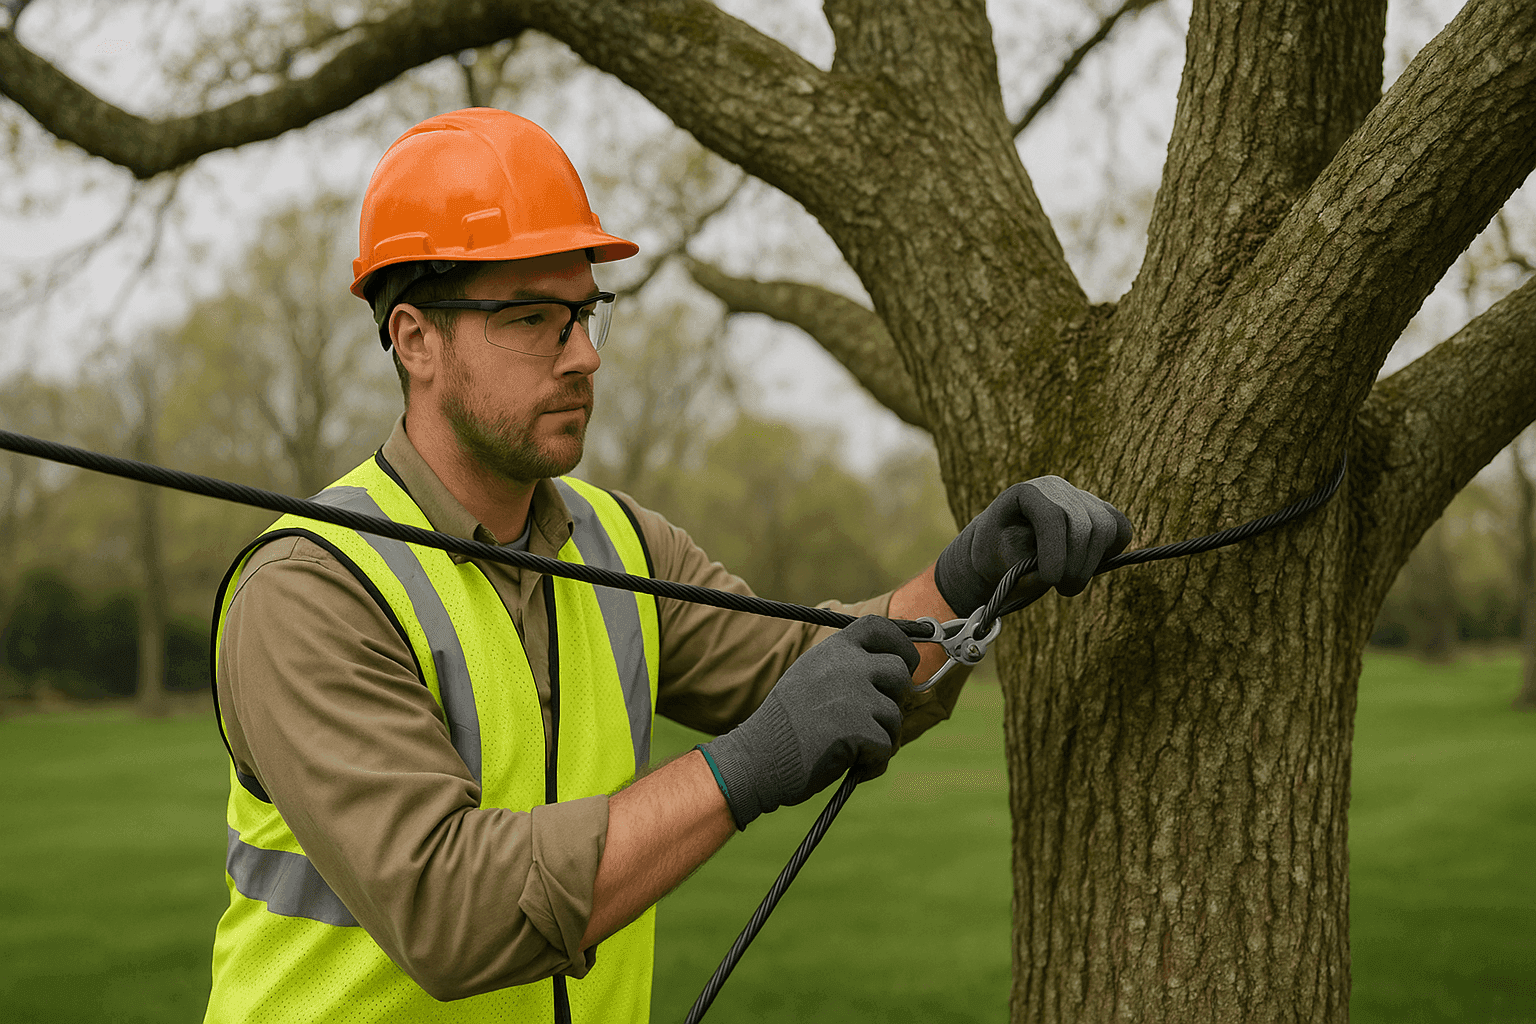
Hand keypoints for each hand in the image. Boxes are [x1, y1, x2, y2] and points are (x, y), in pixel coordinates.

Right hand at [699, 616, 919, 829]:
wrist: (757, 757)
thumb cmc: (785, 724)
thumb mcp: (810, 677)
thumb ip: (845, 668)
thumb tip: (895, 671)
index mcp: (832, 650)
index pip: (879, 627)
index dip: (900, 643)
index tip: (905, 662)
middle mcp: (846, 665)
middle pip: (899, 671)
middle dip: (895, 698)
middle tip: (876, 718)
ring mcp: (853, 696)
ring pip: (895, 715)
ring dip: (882, 736)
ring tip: (852, 748)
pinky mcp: (859, 729)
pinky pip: (886, 746)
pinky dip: (873, 762)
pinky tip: (850, 765)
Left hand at [934, 476, 1131, 615]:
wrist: (1004, 547)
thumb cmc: (998, 555)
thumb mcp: (997, 562)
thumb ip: (1024, 566)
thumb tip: (1058, 570)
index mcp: (1025, 493)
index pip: (1051, 516)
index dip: (1055, 550)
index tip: (1051, 581)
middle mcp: (1056, 488)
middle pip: (1083, 523)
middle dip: (1075, 564)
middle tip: (1061, 589)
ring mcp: (1080, 497)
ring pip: (1106, 527)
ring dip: (1090, 564)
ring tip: (1069, 584)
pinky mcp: (1099, 511)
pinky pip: (1120, 528)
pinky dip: (1112, 551)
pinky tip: (1089, 566)